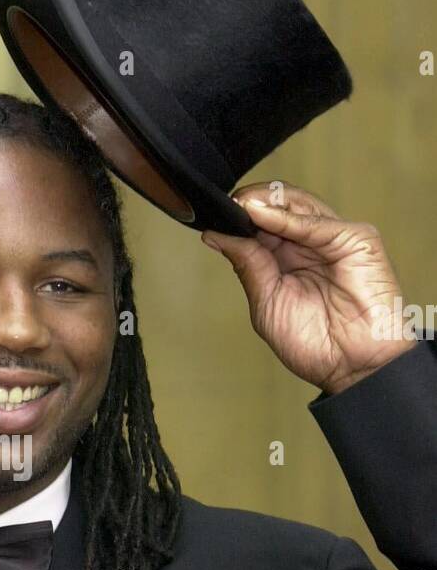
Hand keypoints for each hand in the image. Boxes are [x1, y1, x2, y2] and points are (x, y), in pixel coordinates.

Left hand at [202, 182, 417, 393]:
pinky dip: (286, 218)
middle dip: (250, 202)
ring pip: (298, 204)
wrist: (353, 367)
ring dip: (266, 202)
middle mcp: (311, 244)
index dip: (237, 216)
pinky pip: (316, 222)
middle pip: (279, 205)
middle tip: (224, 206)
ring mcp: (334, 238)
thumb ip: (247, 265)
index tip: (213, 215)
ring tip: (240, 205)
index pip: (261, 223)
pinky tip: (261, 215)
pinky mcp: (357, 239)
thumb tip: (215, 236)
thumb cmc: (316, 344)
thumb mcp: (266, 302)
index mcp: (289, 258)